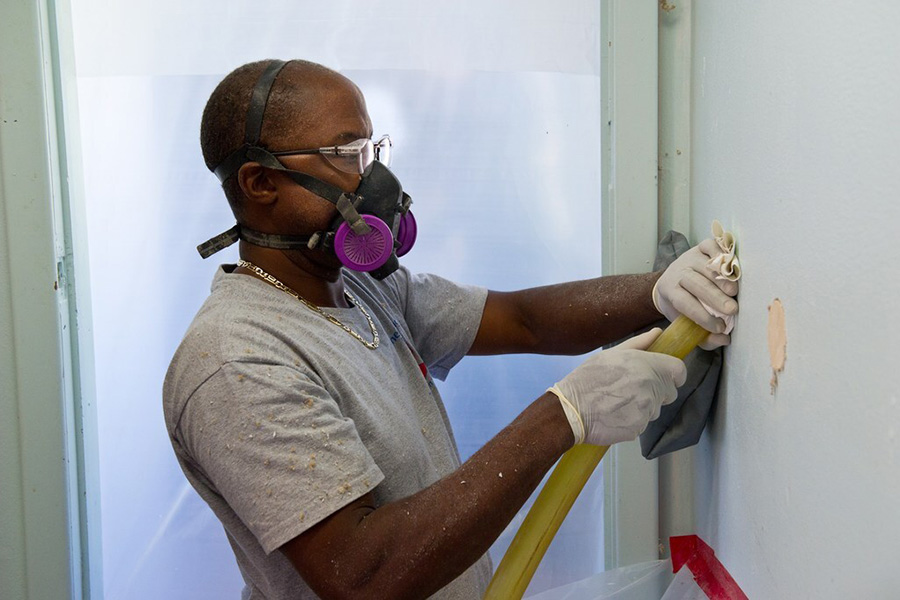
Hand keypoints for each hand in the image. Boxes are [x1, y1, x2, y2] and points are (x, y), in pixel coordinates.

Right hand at [549, 329, 686, 445]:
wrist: (571, 409)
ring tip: (618, 402)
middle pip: (669, 393)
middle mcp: (652, 388)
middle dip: (656, 392)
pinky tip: (615, 414)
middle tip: (632, 390)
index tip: (666, 378)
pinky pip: (642, 423)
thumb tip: (658, 333)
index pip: (679, 371)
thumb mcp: (611, 354)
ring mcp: (647, 410)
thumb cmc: (588, 378)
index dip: (674, 375)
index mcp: (648, 365)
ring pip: (655, 409)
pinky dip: (632, 420)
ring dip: (643, 407)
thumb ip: (639, 344)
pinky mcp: (639, 428)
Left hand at [653, 238, 738, 348]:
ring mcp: (689, 257)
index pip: (684, 303)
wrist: (673, 280)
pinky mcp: (700, 247)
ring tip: (734, 292)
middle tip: (732, 310)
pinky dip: (722, 255)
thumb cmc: (682, 305)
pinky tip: (732, 269)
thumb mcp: (685, 322)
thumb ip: (703, 335)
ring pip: (706, 267)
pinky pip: (711, 246)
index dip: (702, 316)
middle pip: (696, 284)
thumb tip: (723, 339)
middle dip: (715, 298)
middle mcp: (678, 271)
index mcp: (669, 290)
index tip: (719, 327)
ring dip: (721, 279)